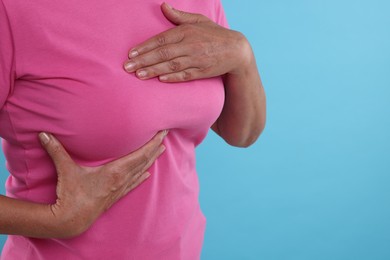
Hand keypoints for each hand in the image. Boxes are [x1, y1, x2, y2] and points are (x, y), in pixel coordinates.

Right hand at [38, 130, 167, 236]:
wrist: (71, 220)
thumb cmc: (71, 195)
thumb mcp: (66, 170)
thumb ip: (56, 151)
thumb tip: (44, 134)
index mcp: (114, 171)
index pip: (140, 154)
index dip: (152, 143)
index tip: (162, 133)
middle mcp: (121, 179)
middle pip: (144, 161)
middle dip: (156, 147)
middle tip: (165, 136)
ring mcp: (120, 189)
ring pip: (141, 171)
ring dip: (151, 160)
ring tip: (161, 151)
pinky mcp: (116, 196)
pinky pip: (133, 184)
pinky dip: (141, 177)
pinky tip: (147, 175)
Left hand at [123, 2, 252, 81]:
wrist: (236, 50)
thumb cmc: (214, 34)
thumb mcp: (198, 21)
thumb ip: (179, 16)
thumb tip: (163, 6)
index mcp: (187, 31)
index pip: (161, 39)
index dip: (145, 47)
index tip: (131, 53)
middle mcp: (190, 45)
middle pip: (163, 53)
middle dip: (144, 60)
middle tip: (127, 67)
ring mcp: (197, 59)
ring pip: (172, 65)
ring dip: (154, 70)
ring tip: (138, 75)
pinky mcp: (203, 72)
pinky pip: (186, 75)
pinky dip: (173, 78)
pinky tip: (160, 79)